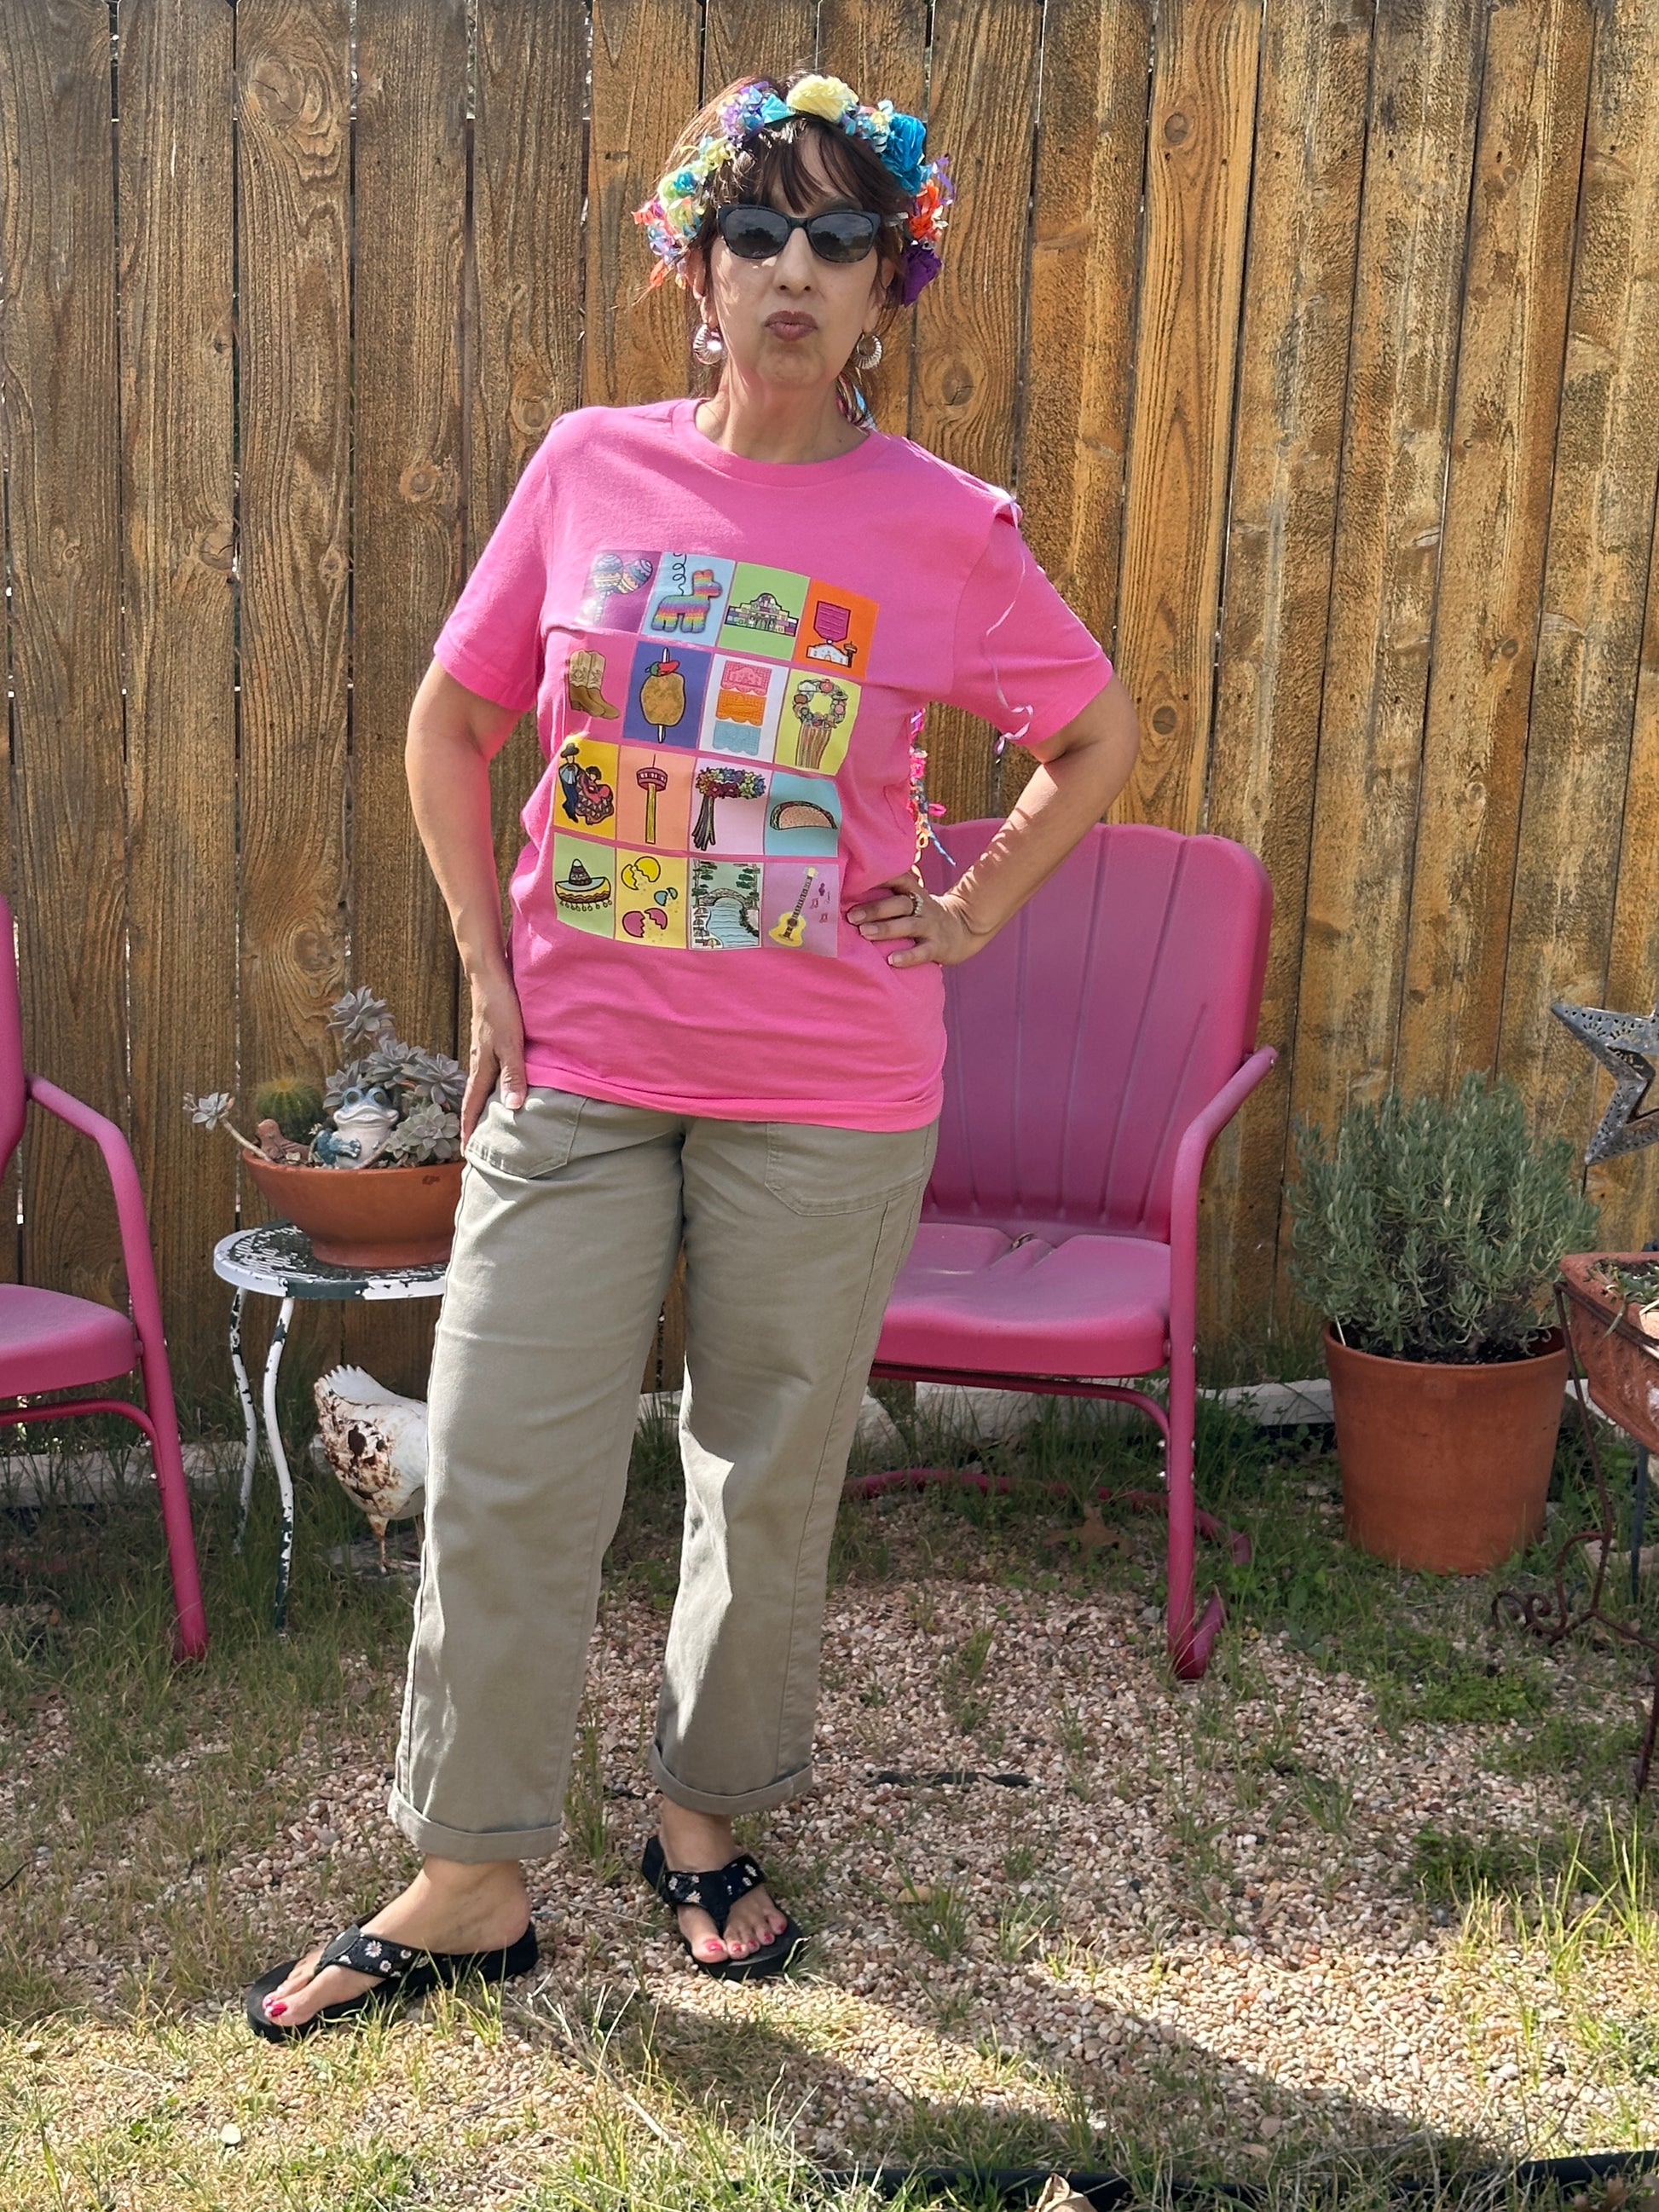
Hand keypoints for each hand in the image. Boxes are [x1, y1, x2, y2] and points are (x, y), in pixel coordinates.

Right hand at [460, 968, 527, 1142]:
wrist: (489, 978)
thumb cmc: (500, 1009)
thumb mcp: (510, 1043)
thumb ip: (514, 1074)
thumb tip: (513, 1107)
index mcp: (482, 1067)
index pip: (472, 1105)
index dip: (469, 1129)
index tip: (466, 1152)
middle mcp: (479, 1062)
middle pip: (474, 1099)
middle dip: (472, 1122)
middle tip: (474, 1145)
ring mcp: (483, 1051)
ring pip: (481, 1085)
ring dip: (482, 1105)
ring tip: (487, 1122)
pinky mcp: (490, 1040)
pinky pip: (489, 1071)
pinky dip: (491, 1086)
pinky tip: (500, 1085)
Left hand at [845, 879, 987, 967]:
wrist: (964, 929)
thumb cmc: (924, 914)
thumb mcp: (912, 900)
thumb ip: (888, 897)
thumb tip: (847, 897)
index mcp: (913, 892)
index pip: (898, 878)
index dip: (880, 877)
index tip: (857, 879)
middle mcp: (922, 906)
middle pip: (899, 903)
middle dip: (875, 908)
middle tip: (852, 916)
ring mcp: (931, 926)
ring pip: (909, 925)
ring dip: (886, 929)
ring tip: (865, 933)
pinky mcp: (938, 946)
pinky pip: (923, 951)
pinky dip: (908, 956)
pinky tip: (892, 961)